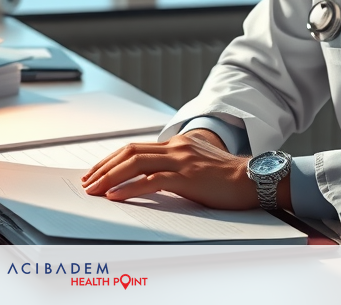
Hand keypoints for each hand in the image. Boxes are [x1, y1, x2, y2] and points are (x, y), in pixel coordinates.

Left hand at [80, 131, 257, 209]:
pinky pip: (152, 181)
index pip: (134, 148)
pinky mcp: (187, 178)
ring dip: (110, 177)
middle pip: (129, 152)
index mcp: (176, 144)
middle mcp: (175, 148)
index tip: (95, 172)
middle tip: (87, 182)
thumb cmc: (226, 178)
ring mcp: (181, 161)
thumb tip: (150, 178)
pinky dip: (130, 188)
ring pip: (136, 163)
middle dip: (104, 167)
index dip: (111, 160)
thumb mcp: (196, 165)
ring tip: (95, 189)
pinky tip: (116, 196)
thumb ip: (175, 166)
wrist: (252, 179)